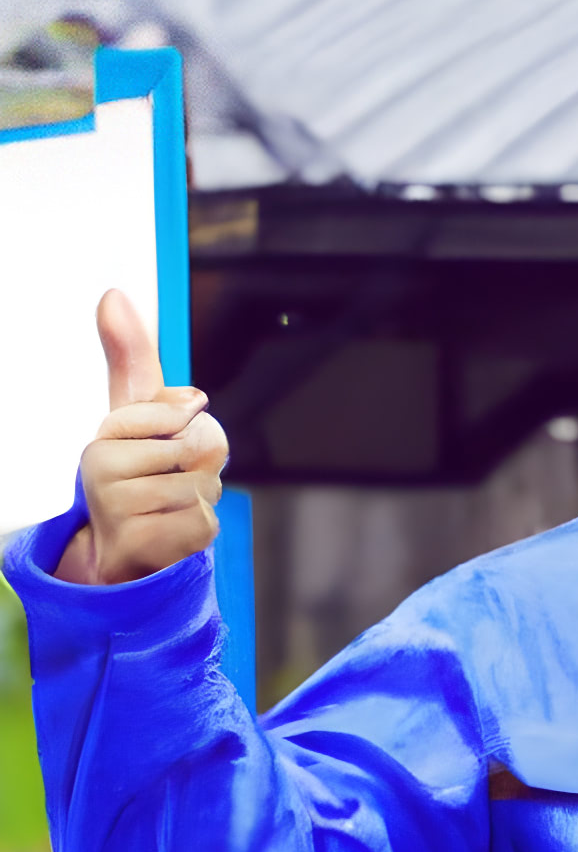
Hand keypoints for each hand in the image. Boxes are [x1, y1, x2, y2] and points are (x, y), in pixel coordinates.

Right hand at [54, 289, 227, 585]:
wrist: (122, 556)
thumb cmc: (139, 480)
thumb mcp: (140, 419)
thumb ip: (132, 361)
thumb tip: (113, 295)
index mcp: (104, 434)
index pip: (180, 407)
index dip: (192, 421)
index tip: (173, 434)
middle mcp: (99, 466)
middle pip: (202, 444)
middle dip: (204, 464)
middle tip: (173, 481)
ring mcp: (116, 505)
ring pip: (203, 485)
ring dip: (202, 500)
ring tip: (167, 509)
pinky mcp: (139, 541)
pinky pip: (203, 520)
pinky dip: (199, 528)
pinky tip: (168, 533)